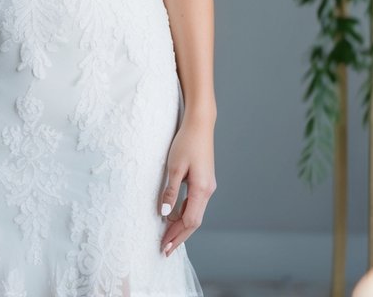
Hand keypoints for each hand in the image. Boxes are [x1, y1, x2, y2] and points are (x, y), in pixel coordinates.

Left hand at [158, 113, 215, 255]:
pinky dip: (185, 213)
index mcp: (202, 189)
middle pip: (194, 221)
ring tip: (168, 237)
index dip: (177, 236)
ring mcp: (208, 186)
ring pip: (195, 213)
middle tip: (165, 250)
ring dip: (182, 226)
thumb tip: (165, 214)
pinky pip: (195, 203)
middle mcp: (208, 191)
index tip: (164, 247)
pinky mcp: (205, 180)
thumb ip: (170, 191)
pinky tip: (175, 217)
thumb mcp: (174, 167)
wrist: (200, 124)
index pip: (190, 221)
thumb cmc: (186, 142)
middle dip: (179, 236)